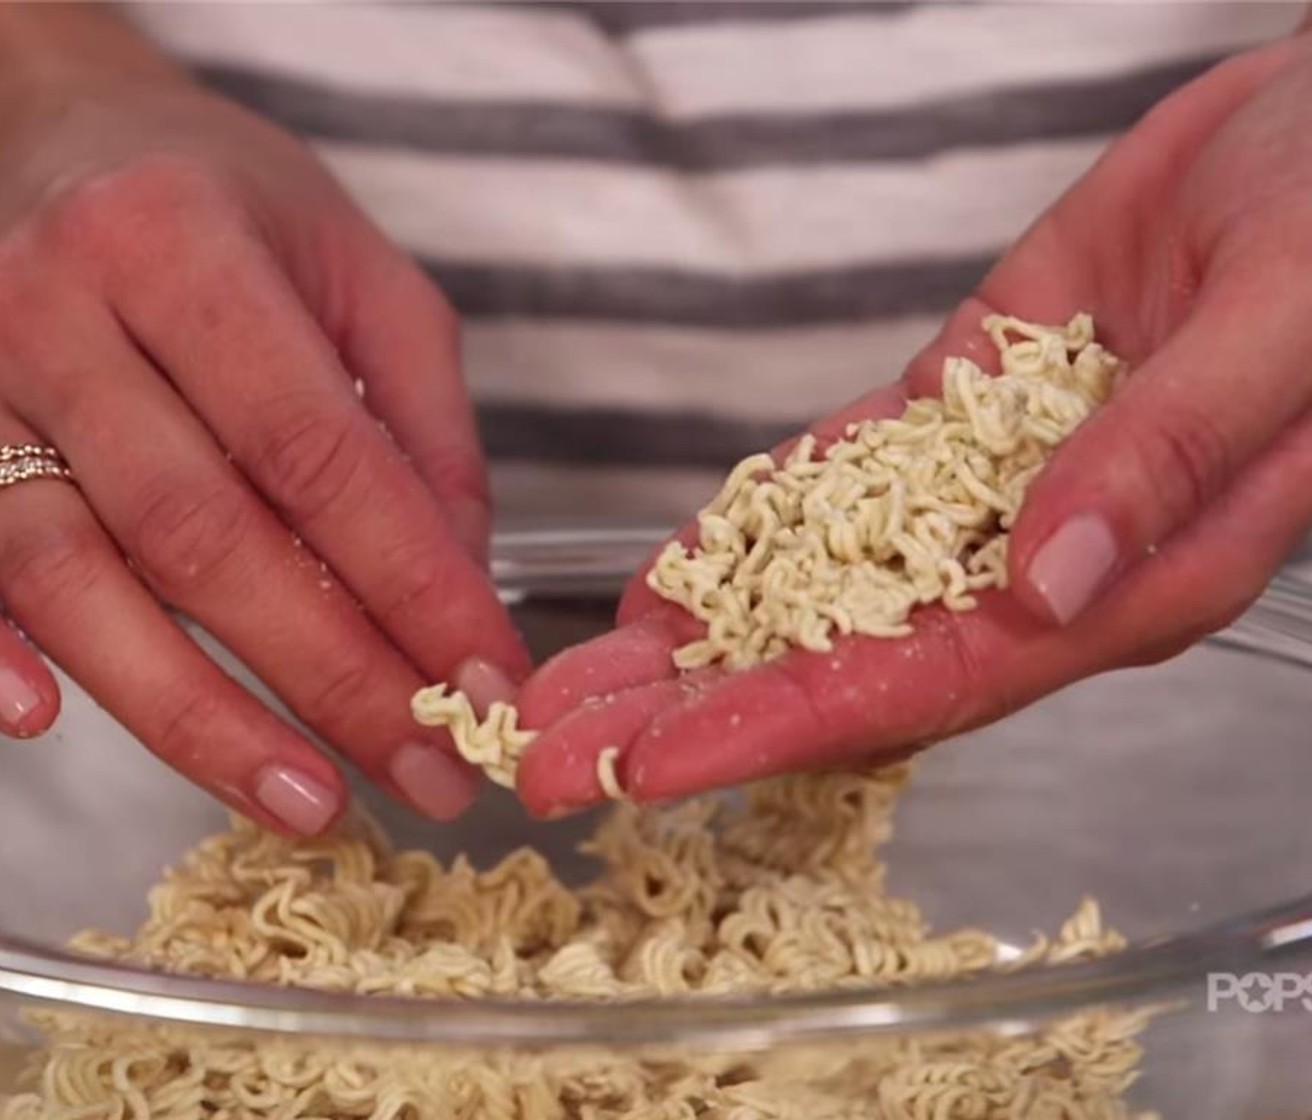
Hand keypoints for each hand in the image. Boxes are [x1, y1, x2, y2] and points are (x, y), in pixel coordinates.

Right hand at [0, 9, 527, 832]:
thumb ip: (420, 417)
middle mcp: (55, 311)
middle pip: (203, 535)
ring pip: (69, 576)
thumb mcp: (350, 264)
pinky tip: (43, 719)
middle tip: (425, 772)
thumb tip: (460, 578)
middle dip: (331, 676)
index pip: (319, 453)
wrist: (24, 129)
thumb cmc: (207, 198)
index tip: (485, 680)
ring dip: (189, 712)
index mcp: (184, 247)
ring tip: (306, 798)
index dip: (412, 584)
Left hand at [512, 32, 1311, 816]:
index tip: (651, 762)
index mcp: (1134, 578)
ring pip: (822, 584)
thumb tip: (1049, 579)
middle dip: (694, 711)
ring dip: (697, 637)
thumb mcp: (1289, 326)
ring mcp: (994, 482)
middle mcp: (1048, 557)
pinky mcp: (966, 404)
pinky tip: (673, 571)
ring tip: (575, 681)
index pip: (926, 683)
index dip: (778, 725)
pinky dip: (750, 525)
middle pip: (845, 662)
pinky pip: (841, 479)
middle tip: (554, 755)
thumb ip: (1168, 455)